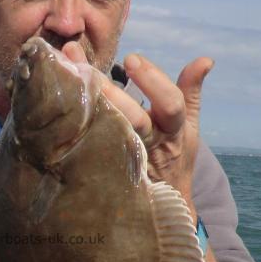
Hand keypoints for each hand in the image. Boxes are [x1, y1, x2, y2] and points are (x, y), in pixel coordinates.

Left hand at [62, 42, 212, 203]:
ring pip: (105, 132)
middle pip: (132, 119)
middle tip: (83, 66)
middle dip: (110, 92)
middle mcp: (149, 144)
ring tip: (64, 77)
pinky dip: (71, 125)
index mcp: (173, 130)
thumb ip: (190, 91)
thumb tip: (205, 60)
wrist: (162, 202)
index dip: (153, 81)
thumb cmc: (174, 155)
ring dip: (84, 106)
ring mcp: (126, 158)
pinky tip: (54, 104)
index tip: (130, 59)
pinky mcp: (104, 168)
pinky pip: (87, 146)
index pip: (170, 104)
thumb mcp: (187, 125)